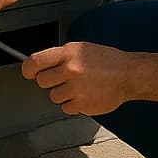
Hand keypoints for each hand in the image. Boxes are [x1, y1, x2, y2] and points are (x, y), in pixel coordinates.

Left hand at [21, 41, 139, 116]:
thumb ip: (61, 56)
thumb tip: (41, 65)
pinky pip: (66, 108)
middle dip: (51, 82)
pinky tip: (85, 95)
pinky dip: (74, 104)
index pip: (35, 62)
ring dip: (63, 94)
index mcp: (68, 53)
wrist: (128, 74)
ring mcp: (75, 88)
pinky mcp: (81, 104)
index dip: (28, 69)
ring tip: (79, 86)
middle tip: (64, 79)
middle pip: (42, 82)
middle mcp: (70, 70)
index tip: (29, 73)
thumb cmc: (107, 61)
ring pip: (54, 96)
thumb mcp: (82, 49)